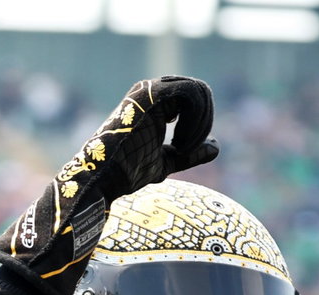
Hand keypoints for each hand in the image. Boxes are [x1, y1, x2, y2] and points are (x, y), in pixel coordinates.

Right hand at [0, 76, 217, 294]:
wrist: (102, 178)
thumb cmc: (126, 173)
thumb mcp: (165, 162)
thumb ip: (189, 153)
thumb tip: (216, 148)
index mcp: (155, 104)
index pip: (195, 97)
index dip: (201, 122)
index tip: (186, 149)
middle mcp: (151, 92)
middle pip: (199, 90)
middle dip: (204, 120)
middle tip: (188, 147)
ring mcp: (149, 92)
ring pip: (197, 90)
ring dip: (200, 122)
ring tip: (183, 146)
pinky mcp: (148, 96)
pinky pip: (190, 94)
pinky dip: (194, 120)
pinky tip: (180, 141)